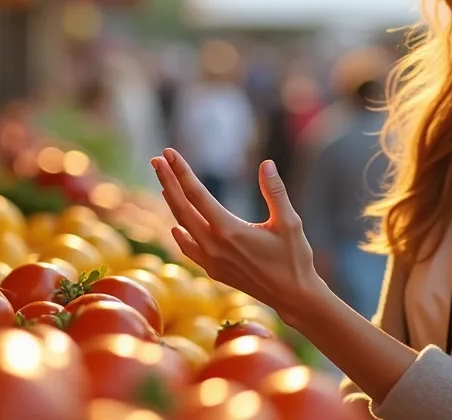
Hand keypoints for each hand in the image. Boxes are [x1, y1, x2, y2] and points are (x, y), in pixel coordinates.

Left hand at [150, 148, 324, 318]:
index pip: (196, 194)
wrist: (292, 297)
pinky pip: (190, 249)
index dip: (181, 172)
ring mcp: (211, 260)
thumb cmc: (295, 258)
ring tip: (164, 183)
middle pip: (182, 207)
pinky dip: (181, 235)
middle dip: (168, 181)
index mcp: (229, 230)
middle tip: (156, 160)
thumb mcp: (289, 222)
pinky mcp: (214, 271)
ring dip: (172, 203)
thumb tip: (267, 164)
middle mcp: (214, 245)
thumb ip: (275, 192)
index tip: (168, 154)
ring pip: (183, 226)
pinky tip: (177, 227)